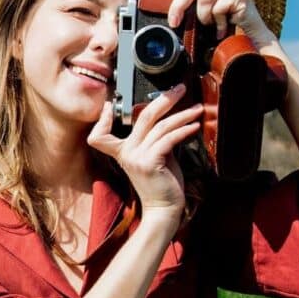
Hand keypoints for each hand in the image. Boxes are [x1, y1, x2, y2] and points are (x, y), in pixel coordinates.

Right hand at [86, 80, 203, 220]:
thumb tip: (170, 119)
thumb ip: (155, 138)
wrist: (164, 209)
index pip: (100, 134)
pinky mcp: (149, 162)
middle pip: (143, 116)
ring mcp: (136, 157)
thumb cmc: (162, 183)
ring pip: (160, 126)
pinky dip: (183, 130)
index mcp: (122, 151)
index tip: (110, 105)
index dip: (102, 119)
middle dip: (164, 99)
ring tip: (197, 109)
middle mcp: (126, 153)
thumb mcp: (154, 156)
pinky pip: (168, 139)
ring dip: (182, 115)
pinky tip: (194, 126)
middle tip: (180, 88)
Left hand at [141, 0, 276, 47]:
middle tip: (173, 22)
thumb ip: (188, 7)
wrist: (251, 39)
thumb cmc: (223, 27)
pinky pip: (219, 8)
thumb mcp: (201, 14)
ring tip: (212, 26)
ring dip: (205, 18)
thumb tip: (165, 13)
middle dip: (178, 6)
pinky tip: (223, 29)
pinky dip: (218, 23)